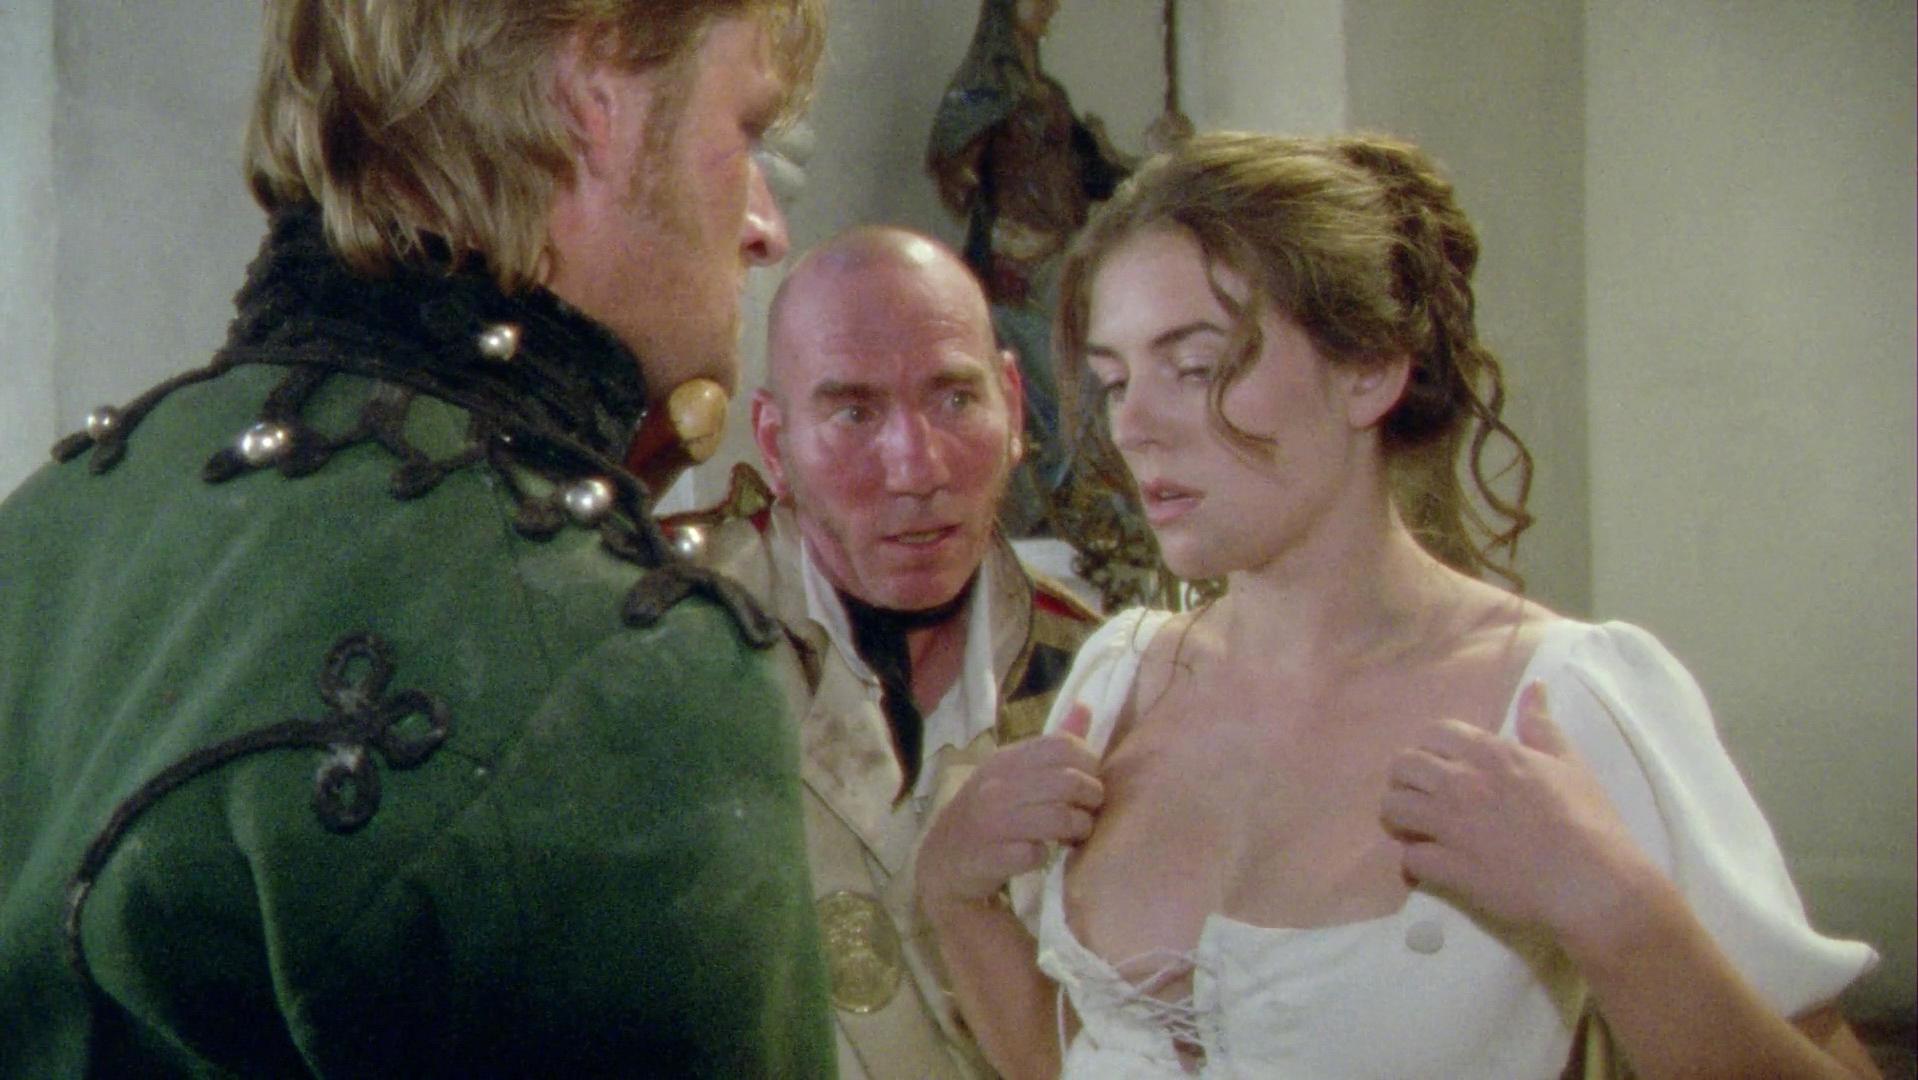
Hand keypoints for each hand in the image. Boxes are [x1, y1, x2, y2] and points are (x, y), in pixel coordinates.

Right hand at [917, 705, 1102, 912]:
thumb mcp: (1011, 772)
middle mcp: (997, 785)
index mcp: (1006, 759)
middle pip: (1069, 782)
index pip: (1062, 746)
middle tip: (1090, 811)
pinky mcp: (992, 856)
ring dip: (1079, 829)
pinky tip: (1042, 854)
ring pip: (1060, 818)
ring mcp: (993, 822)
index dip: (1089, 763)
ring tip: (1075, 835)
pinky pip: (1037, 854)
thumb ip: (1051, 746)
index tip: (1091, 780)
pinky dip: (1047, 856)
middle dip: (1092, 799)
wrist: (942, 857)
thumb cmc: (985, 810)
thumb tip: (1085, 707)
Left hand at [1379, 682, 1659, 949]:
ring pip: (1391, 809)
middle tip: (1424, 799)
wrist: (1593, 882)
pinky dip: (1414, 863)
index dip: (1432, 749)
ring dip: (1401, 819)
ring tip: (1418, 831)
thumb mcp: (1569, 763)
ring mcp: (1449, 825)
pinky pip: (1407, 858)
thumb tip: (1534, 686)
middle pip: (1402, 766)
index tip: (1443, 767)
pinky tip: (1431, 868)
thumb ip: (1542, 725)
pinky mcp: (1447, 867)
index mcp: (1490, 753)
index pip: (1433, 732)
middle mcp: (1460, 782)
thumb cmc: (1588, 820)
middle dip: (1407, 781)